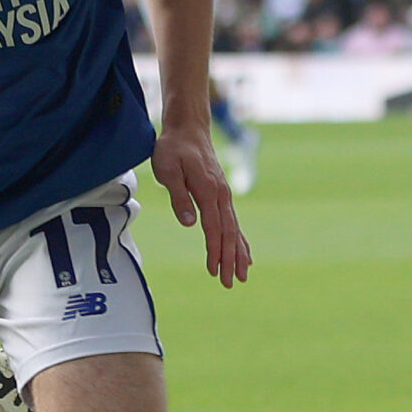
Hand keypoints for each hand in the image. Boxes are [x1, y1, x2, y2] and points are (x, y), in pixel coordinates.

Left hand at [150, 127, 251, 287]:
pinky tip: (243, 253)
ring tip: (243, 275)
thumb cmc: (173, 148)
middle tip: (231, 283)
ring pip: (234, 229)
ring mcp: (224, 195)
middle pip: (229, 233)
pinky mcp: (221, 195)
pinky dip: (239, 239)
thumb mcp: (168, 170)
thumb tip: (190, 223)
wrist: (188, 128)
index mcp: (208, 191)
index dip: (215, 251)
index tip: (216, 271)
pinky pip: (232, 221)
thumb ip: (179, 196)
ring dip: (239, 253)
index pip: (214, 228)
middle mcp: (221, 195)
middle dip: (231, 259)